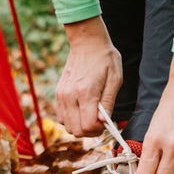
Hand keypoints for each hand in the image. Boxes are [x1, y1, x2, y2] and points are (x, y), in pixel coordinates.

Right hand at [54, 17, 123, 137]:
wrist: (86, 43)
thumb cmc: (105, 59)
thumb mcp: (115, 79)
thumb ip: (108, 102)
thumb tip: (103, 121)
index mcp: (85, 92)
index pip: (88, 126)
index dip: (98, 130)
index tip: (105, 123)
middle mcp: (70, 96)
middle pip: (76, 130)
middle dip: (90, 131)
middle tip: (99, 121)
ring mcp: (61, 95)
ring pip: (67, 126)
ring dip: (80, 126)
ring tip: (90, 115)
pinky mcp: (58, 93)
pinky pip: (61, 117)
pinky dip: (71, 119)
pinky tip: (81, 110)